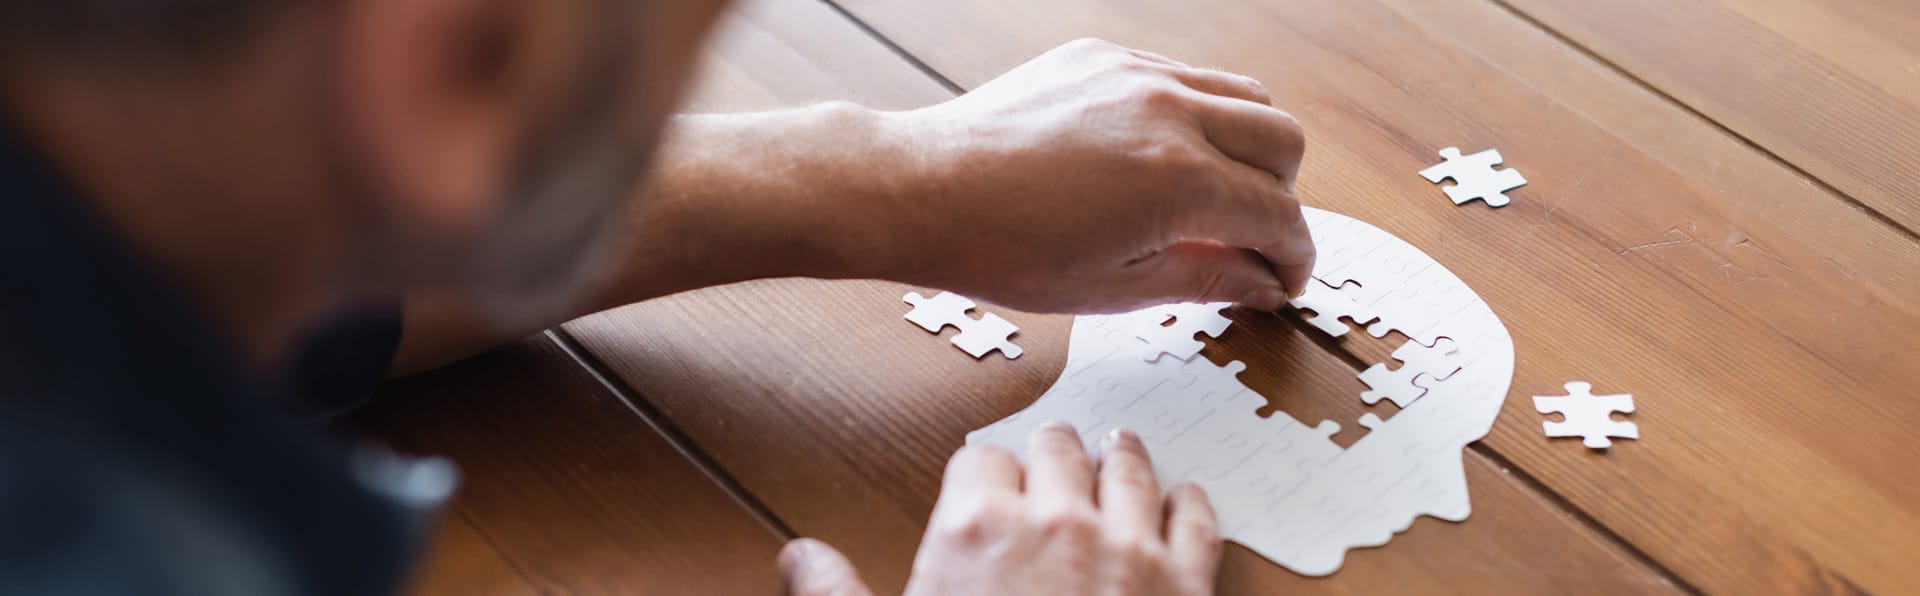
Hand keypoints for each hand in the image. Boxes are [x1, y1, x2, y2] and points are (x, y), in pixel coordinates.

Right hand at [777, 423, 1222, 595]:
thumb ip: (836, 595)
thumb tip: (799, 557)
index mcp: (976, 526)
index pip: (980, 459)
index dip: (981, 469)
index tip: (984, 480)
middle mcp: (1055, 519)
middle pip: (1056, 447)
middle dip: (1049, 451)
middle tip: (1050, 456)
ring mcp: (1128, 548)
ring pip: (1128, 468)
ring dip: (1120, 455)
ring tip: (1119, 445)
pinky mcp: (1184, 585)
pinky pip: (1196, 521)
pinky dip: (1191, 503)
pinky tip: (1187, 497)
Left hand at [881, 38, 1313, 312]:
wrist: (924, 191)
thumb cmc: (1004, 250)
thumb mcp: (1114, 288)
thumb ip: (1205, 279)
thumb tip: (1262, 283)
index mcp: (1179, 179)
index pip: (1278, 213)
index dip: (1294, 255)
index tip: (1285, 279)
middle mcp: (1169, 112)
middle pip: (1282, 140)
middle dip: (1283, 196)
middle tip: (1253, 238)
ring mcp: (1136, 74)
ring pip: (1243, 95)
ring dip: (1250, 146)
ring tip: (1215, 193)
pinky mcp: (1103, 57)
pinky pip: (1183, 75)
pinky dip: (1196, 115)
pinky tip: (1161, 157)